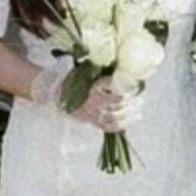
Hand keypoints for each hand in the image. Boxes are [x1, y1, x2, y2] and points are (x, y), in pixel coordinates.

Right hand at [23, 65, 138, 132]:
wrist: (55, 93)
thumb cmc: (72, 79)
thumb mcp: (85, 72)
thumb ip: (102, 73)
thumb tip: (123, 69)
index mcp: (89, 87)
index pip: (110, 85)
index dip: (123, 84)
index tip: (132, 82)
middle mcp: (91, 101)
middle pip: (116, 103)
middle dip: (130, 101)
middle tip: (140, 98)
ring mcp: (91, 113)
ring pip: (114, 117)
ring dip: (129, 114)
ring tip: (139, 109)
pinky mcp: (91, 121)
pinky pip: (108, 127)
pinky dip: (120, 125)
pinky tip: (131, 120)